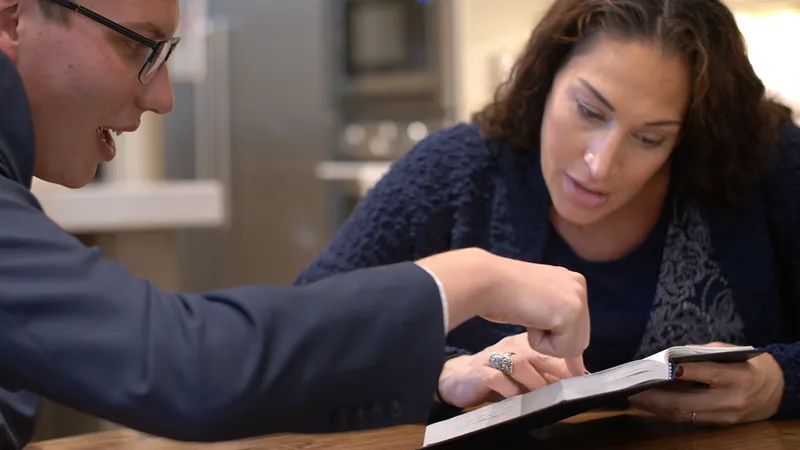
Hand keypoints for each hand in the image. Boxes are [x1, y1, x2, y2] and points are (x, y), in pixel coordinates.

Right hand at [416, 248, 589, 358]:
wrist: (485, 281)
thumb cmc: (497, 292)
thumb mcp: (533, 302)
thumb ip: (551, 316)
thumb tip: (571, 354)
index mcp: (570, 280)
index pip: (576, 324)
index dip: (558, 336)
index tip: (543, 332)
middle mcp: (578, 286)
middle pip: (579, 338)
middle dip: (553, 340)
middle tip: (527, 316)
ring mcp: (578, 298)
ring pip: (573, 347)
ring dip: (546, 342)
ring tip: (526, 317)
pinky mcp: (572, 313)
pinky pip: (563, 350)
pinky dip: (541, 344)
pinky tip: (528, 320)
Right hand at [437, 333, 586, 408]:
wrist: (457, 379)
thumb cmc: (494, 377)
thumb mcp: (522, 376)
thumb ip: (545, 375)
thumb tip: (576, 380)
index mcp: (522, 345)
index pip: (550, 350)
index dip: (567, 365)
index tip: (580, 379)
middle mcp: (509, 348)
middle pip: (538, 354)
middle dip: (556, 372)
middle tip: (566, 389)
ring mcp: (494, 359)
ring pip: (519, 364)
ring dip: (534, 382)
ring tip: (542, 395)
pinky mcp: (480, 372)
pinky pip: (497, 378)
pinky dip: (509, 390)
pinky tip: (515, 398)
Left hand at [629, 342, 784, 425]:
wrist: (775, 390)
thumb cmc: (747, 364)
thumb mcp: (729, 351)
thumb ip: (700, 353)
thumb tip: (668, 356)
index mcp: (737, 376)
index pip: (706, 373)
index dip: (681, 370)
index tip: (659, 366)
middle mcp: (731, 400)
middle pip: (687, 401)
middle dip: (656, 396)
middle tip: (633, 389)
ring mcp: (725, 415)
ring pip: (684, 414)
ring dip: (656, 408)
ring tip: (635, 398)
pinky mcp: (720, 424)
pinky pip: (689, 419)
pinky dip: (668, 412)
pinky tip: (651, 405)